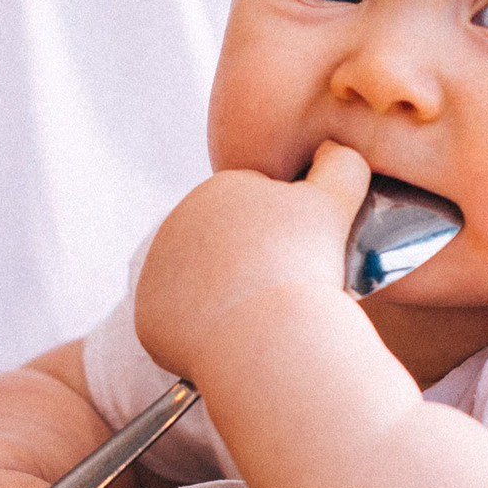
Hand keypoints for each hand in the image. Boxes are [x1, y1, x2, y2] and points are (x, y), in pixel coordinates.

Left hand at [137, 141, 370, 377]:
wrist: (267, 332)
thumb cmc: (303, 266)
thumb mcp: (335, 203)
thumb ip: (341, 165)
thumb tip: (334, 146)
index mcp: (219, 189)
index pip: (254, 216)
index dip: (281, 241)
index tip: (298, 264)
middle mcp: (176, 222)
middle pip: (223, 250)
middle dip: (248, 267)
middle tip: (280, 295)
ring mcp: (155, 270)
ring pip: (200, 286)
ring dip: (224, 299)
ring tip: (258, 321)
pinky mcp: (146, 314)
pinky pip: (179, 325)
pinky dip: (201, 335)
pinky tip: (231, 341)